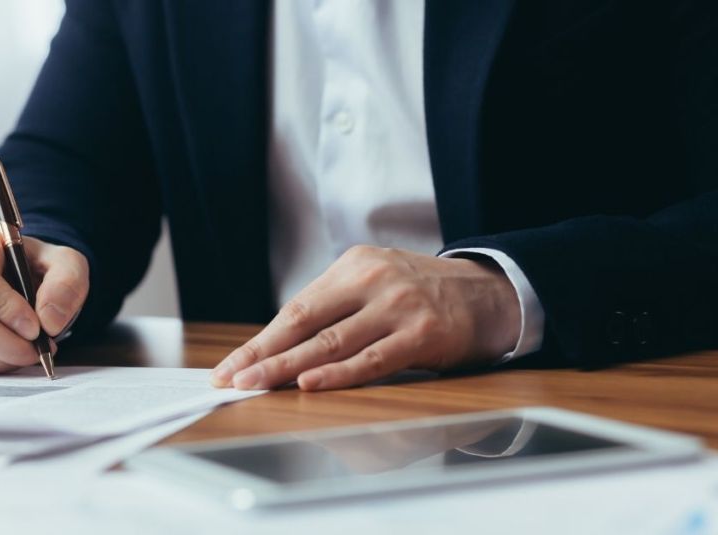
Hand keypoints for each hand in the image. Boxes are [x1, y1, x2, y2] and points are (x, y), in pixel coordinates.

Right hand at [0, 230, 88, 374]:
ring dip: (5, 359)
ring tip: (27, 348)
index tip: (35, 326)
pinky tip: (8, 352)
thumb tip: (49, 320)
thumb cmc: (37, 269)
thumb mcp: (65, 263)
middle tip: (39, 347)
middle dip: (12, 345)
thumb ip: (66, 284)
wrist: (20, 280)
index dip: (6, 309)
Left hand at [210, 246, 520, 390]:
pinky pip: (372, 359)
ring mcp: (398, 305)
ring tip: (256, 385)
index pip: (295, 309)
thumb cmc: (421, 294)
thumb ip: (334, 309)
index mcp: (352, 265)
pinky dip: (338, 374)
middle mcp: (372, 280)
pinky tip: (310, 384)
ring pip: (331, 342)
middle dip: (262, 354)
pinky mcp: (423, 333)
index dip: (259, 341)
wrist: (490, 292)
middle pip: (304, 323)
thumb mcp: (375, 284)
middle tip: (231, 379)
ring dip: (288, 368)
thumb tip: (279, 349)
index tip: (230, 367)